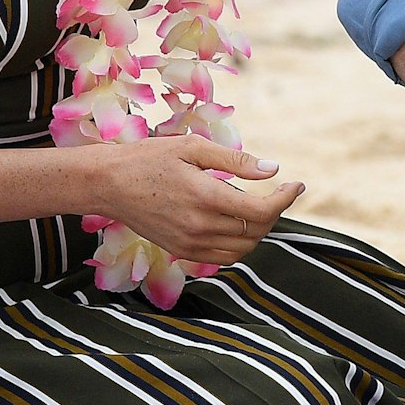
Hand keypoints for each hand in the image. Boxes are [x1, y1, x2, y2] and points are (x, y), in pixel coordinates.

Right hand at [95, 136, 304, 266]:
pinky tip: (236, 222)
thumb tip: (273, 169)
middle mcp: (200, 226)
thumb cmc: (150, 158)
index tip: (296, 185)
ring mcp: (190, 244)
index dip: (286, 199)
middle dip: (275, 211)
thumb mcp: (193, 147)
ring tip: (258, 206)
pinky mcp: (181, 252)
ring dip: (259, 230)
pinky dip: (239, 243)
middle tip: (278, 191)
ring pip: (243, 249)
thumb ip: (236, 160)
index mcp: (206, 197)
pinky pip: (223, 257)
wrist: (108, 184)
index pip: (262, 211)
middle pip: (257, 231)